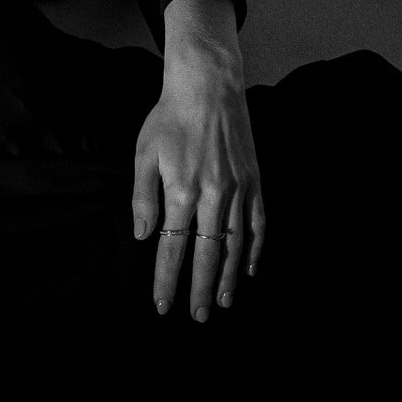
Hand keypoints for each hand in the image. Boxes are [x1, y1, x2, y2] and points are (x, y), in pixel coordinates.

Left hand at [132, 0, 266, 319]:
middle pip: (208, 255)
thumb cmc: (169, 119)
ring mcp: (238, 189)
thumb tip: (145, 237)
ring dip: (230, 277)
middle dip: (202, 289)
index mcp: (181, 191)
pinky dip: (254, 249)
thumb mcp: (144, 155)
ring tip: (224, 302)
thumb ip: (143, 199)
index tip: (162, 304)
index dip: (167, 279)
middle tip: (199, 316)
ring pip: (236, 245)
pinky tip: (248, 268)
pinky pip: (257, 223)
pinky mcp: (254, 181)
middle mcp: (213, 195)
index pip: (172, 248)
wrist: (208, 86)